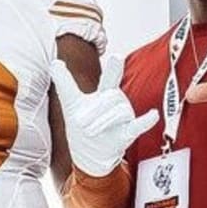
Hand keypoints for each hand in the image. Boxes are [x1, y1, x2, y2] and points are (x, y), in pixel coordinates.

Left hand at [52, 55, 159, 176]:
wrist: (89, 151)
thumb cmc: (83, 122)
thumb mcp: (70, 102)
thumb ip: (64, 82)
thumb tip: (54, 61)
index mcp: (104, 92)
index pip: (109, 78)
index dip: (113, 68)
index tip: (117, 56)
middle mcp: (117, 101)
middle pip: (109, 98)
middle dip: (93, 110)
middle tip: (80, 122)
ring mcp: (124, 117)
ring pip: (117, 113)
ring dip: (100, 122)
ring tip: (89, 131)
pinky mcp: (128, 132)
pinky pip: (138, 125)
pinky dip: (146, 121)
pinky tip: (153, 115)